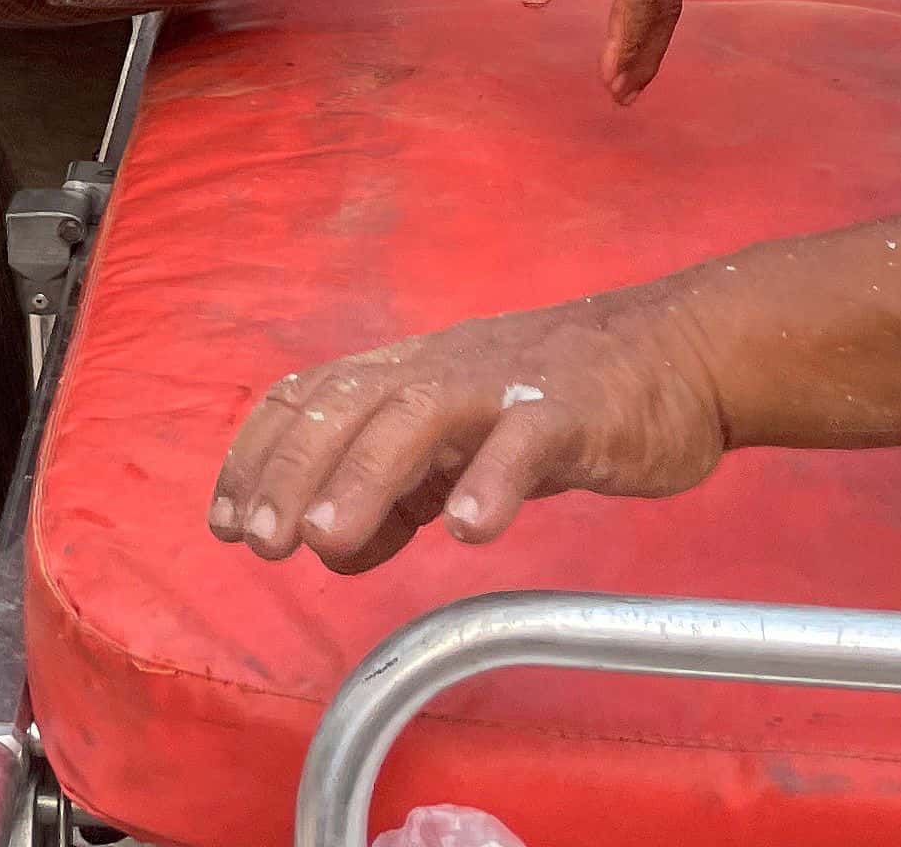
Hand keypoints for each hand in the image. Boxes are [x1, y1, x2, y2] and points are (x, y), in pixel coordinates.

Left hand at [206, 291, 729, 573]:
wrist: (675, 354)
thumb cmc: (557, 401)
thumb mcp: (460, 447)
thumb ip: (398, 493)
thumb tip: (334, 546)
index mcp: (406, 373)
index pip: (310, 397)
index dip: (259, 454)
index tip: (225, 521)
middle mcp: (440, 368)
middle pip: (349, 404)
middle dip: (294, 471)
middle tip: (262, 542)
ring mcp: (503, 386)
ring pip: (419, 415)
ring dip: (368, 477)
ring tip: (331, 540)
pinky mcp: (573, 410)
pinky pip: (526, 440)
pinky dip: (494, 481)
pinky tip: (470, 530)